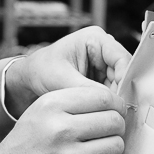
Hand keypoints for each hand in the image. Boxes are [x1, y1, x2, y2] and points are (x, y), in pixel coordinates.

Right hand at [0, 85, 124, 153]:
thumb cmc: (27, 143)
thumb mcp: (40, 110)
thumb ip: (74, 101)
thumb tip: (115, 102)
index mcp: (51, 106)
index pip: (103, 97)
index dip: (116, 104)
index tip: (115, 111)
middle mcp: (60, 129)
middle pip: (114, 121)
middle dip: (116, 126)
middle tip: (108, 131)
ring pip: (116, 145)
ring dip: (111, 147)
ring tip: (97, 148)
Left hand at [4, 27, 131, 116]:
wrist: (30, 78)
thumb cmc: (41, 71)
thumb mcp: (61, 79)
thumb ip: (86, 89)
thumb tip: (110, 101)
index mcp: (95, 38)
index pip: (121, 58)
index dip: (124, 79)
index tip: (118, 100)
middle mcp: (103, 49)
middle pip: (124, 72)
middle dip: (119, 92)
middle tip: (116, 112)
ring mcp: (103, 63)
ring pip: (120, 83)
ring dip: (115, 99)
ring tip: (109, 115)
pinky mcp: (100, 77)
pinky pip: (112, 91)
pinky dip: (109, 102)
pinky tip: (104, 114)